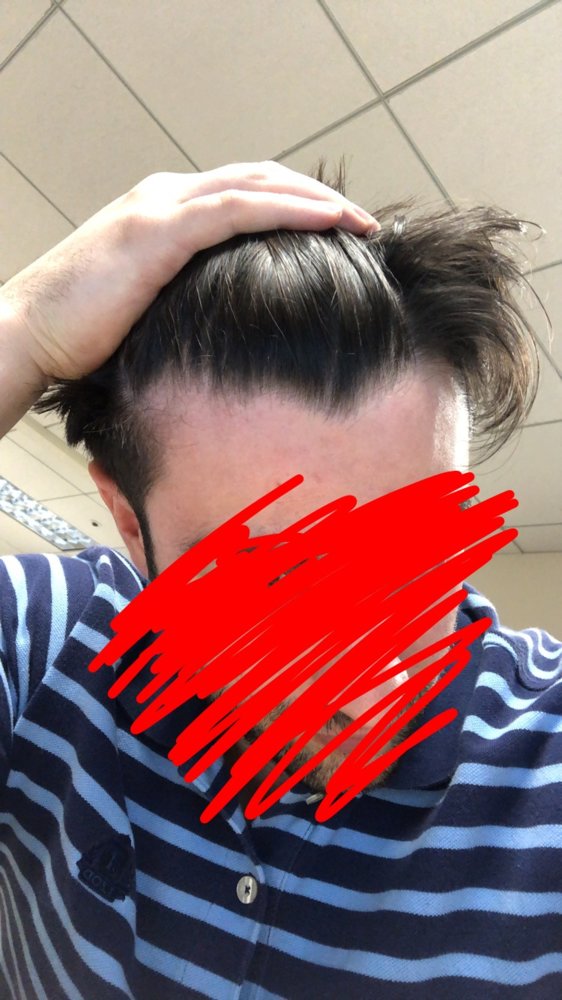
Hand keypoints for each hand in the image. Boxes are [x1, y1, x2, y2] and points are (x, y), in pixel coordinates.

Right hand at [0, 162, 378, 383]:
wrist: (27, 333)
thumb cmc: (81, 333)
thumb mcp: (146, 306)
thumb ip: (185, 296)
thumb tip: (228, 323)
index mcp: (164, 212)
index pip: (244, 193)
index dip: (295, 205)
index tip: (338, 233)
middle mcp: (166, 197)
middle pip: (261, 178)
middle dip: (318, 196)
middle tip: (364, 223)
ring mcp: (161, 208)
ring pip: (258, 184)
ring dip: (317, 198)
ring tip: (362, 221)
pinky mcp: (158, 231)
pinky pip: (239, 209)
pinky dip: (289, 210)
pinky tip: (329, 220)